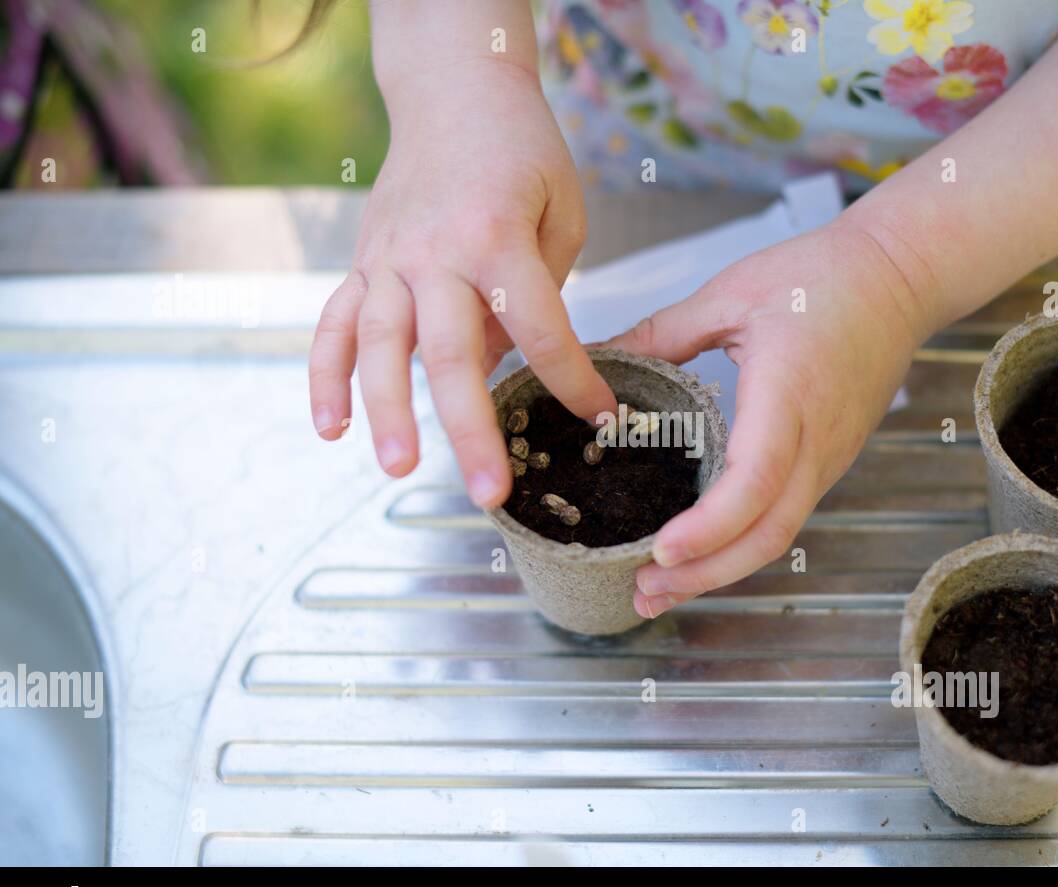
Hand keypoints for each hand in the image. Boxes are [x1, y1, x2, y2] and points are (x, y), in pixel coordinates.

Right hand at [308, 58, 615, 505]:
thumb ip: (540, 294)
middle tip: (489, 491)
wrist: (454, 92)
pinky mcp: (363, 263)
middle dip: (471, 429)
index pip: (540, 330)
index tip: (599, 418)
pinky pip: (334, 325)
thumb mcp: (561, 214)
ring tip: (398, 468)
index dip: (571, 381)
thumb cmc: (521, 152)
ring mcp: (390, 260)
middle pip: (451, 355)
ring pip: (380, 347)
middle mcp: (435, 253)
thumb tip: (510, 366)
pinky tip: (329, 427)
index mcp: (497, 237)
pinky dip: (325, 376)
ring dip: (387, 413)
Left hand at [602, 219, 926, 617]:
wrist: (900, 277)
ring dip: (720, 569)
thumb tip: (594, 359)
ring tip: (660, 587)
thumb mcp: (731, 292)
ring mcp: (829, 456)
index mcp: (789, 393)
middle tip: (644, 592)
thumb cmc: (822, 276)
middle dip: (705, 574)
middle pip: (768, 533)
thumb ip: (662, 333)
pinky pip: (785, 515)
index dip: (709, 526)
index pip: (755, 480)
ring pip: (778, 534)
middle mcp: (816, 439)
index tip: (662, 551)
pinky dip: (740, 544)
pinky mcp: (829, 460)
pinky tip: (701, 551)